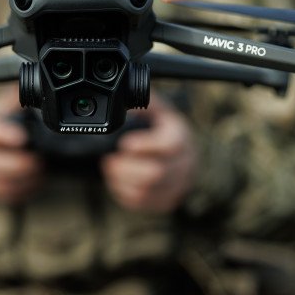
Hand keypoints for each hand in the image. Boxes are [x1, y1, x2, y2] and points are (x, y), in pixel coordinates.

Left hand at [101, 97, 197, 212]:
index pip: (169, 144)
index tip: (124, 144)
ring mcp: (178, 184)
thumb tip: (127, 90)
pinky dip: (126, 195)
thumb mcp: (160, 111)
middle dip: (127, 168)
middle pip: (157, 173)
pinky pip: (146, 204)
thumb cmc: (166, 131)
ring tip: (110, 170)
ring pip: (149, 191)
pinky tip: (118, 183)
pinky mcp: (168, 200)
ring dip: (123, 182)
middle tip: (109, 161)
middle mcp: (185, 163)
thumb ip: (146, 103)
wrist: (184, 156)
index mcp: (181, 136)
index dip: (145, 145)